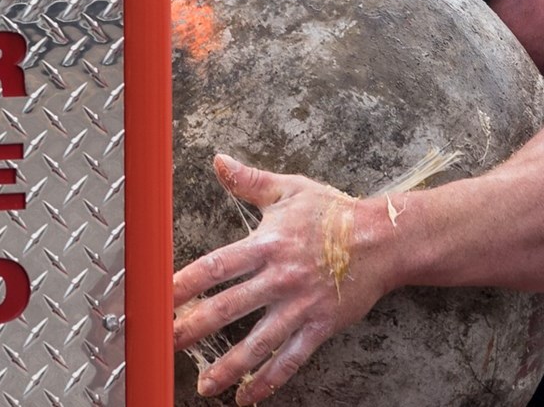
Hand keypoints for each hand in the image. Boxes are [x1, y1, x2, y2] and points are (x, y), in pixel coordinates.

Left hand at [173, 155, 389, 404]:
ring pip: (258, 342)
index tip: (160, 298)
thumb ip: (250, 182)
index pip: (217, 266)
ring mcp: (300, 306)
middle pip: (228, 307)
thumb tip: (219, 161)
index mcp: (267, 244)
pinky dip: (268, 380)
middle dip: (194, 328)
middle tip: (167, 343)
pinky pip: (290, 359)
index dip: (186, 283)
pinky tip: (247, 396)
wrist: (384, 239)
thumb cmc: (334, 213)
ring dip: (228, 366)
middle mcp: (279, 278)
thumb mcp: (290, 191)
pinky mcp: (320, 326)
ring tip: (203, 385)